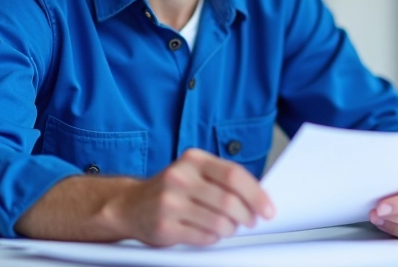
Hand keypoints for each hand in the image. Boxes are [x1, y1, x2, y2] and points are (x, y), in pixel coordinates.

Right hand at [103, 148, 274, 246]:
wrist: (129, 205)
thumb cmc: (171, 189)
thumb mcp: (194, 172)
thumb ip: (222, 179)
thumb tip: (260, 196)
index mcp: (192, 159)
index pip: (234, 175)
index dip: (256, 194)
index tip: (268, 209)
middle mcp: (179, 177)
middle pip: (229, 201)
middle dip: (247, 216)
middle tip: (250, 221)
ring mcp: (170, 202)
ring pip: (219, 223)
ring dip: (230, 229)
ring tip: (227, 227)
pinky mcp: (165, 226)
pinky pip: (204, 237)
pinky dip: (213, 238)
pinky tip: (208, 231)